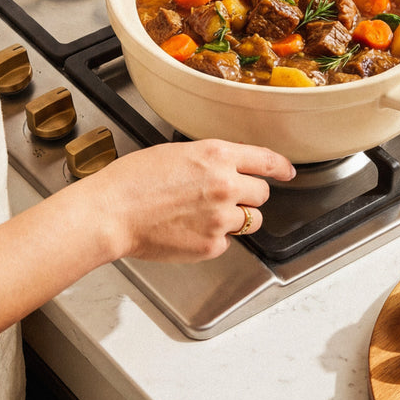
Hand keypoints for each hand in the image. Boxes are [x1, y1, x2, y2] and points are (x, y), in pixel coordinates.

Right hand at [82, 139, 295, 262]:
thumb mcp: (177, 154)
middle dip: (249, 195)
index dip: (281, 168)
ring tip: (207, 216)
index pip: (265, 160)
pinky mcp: (212, 245)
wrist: (112, 212)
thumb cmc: (134, 180)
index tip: (287, 172)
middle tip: (227, 197)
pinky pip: (228, 242)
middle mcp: (225, 185)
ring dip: (237, 218)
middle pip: (262, 194)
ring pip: (251, 220)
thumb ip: (210, 161)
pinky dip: (215, 238)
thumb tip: (227, 169)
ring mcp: (221, 217)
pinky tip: (191, 230)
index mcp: (217, 155)